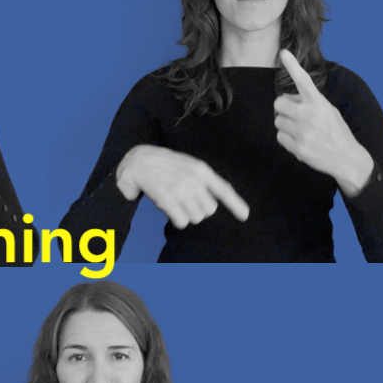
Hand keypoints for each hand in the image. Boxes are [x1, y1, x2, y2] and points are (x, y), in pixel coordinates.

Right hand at [116, 144, 248, 228]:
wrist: (138, 161)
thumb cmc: (164, 166)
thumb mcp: (188, 166)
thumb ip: (202, 182)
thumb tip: (211, 206)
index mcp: (201, 170)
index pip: (223, 189)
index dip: (236, 204)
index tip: (245, 216)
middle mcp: (194, 179)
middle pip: (209, 210)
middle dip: (198, 210)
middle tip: (185, 202)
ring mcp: (181, 189)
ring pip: (196, 217)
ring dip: (186, 215)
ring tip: (175, 203)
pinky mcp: (167, 198)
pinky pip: (182, 221)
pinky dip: (177, 220)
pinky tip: (170, 210)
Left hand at [274, 49, 373, 196]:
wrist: (346, 157)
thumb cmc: (335, 131)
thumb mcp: (328, 111)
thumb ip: (310, 103)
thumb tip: (288, 100)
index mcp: (319, 103)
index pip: (303, 80)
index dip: (292, 66)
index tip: (283, 53)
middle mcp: (310, 115)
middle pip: (279, 104)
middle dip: (283, 108)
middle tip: (293, 114)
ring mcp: (303, 132)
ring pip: (277, 121)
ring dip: (285, 124)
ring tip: (300, 129)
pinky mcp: (298, 147)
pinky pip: (279, 137)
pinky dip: (286, 139)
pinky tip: (299, 141)